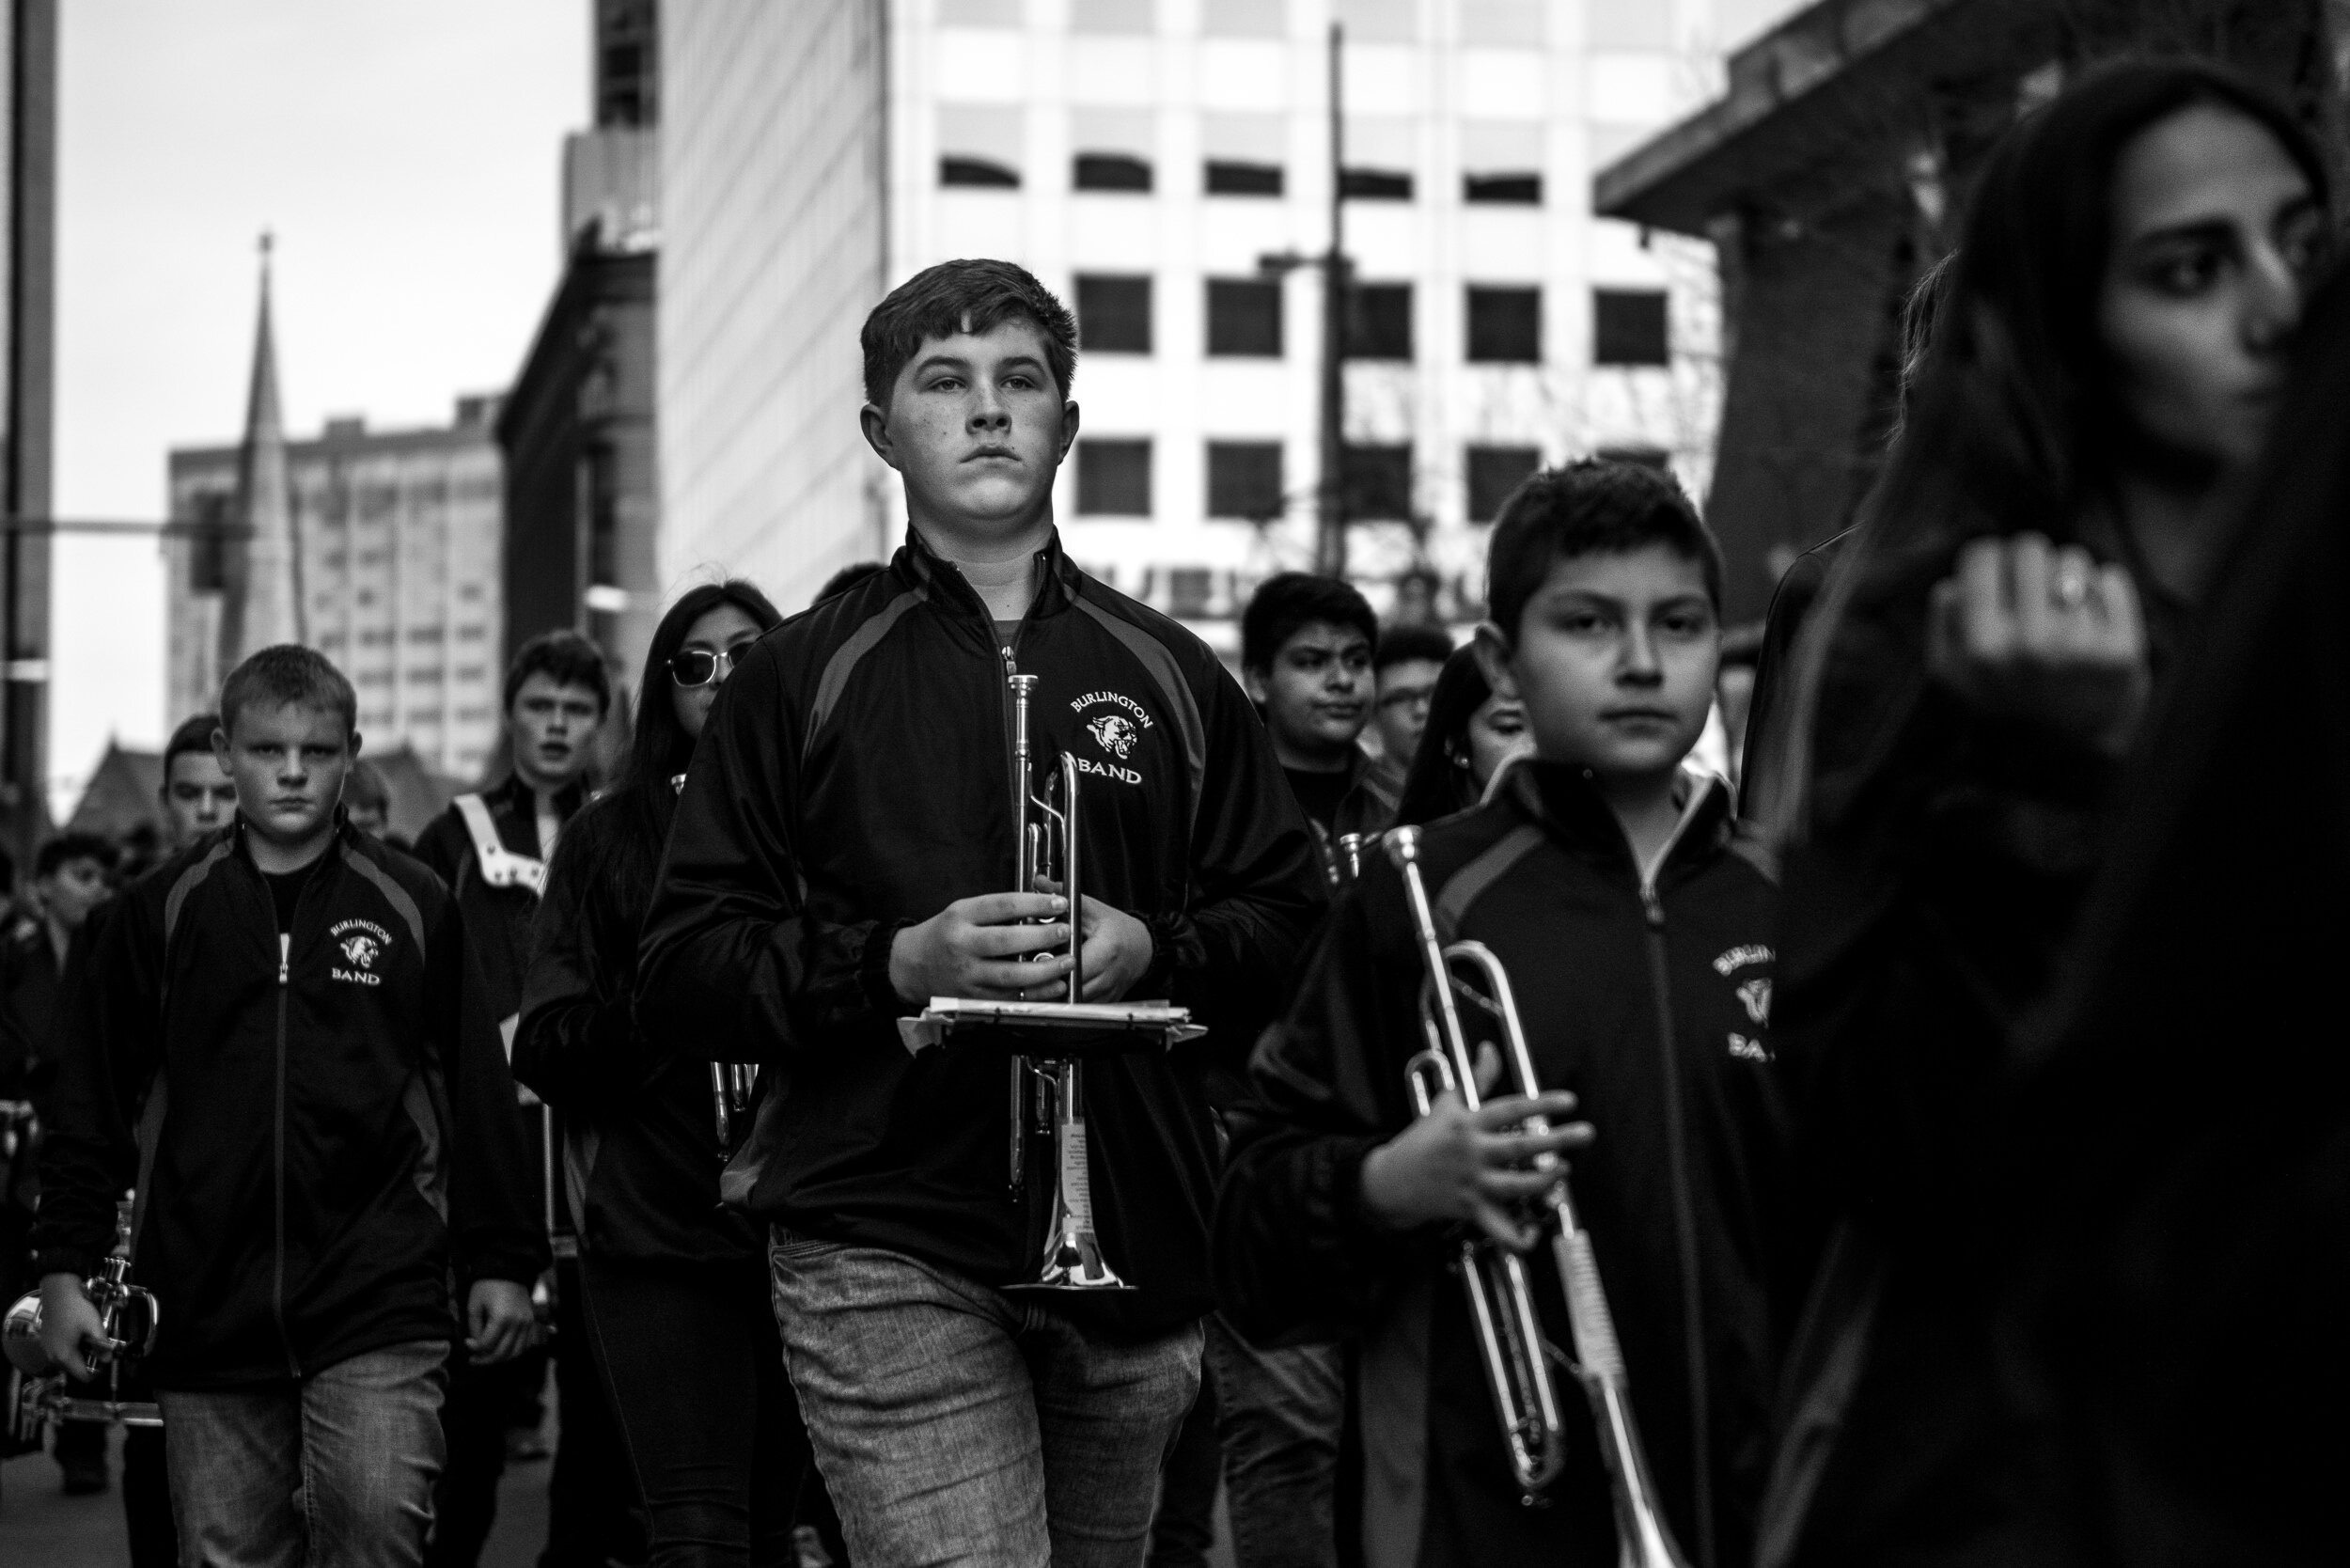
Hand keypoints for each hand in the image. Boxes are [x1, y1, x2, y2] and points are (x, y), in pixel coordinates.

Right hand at [36, 1272, 106, 1379]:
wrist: (57, 1292)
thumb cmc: (75, 1308)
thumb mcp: (94, 1325)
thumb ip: (102, 1344)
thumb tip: (108, 1359)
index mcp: (64, 1356)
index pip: (84, 1376)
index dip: (98, 1370)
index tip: (105, 1356)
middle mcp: (53, 1356)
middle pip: (76, 1369)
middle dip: (90, 1360)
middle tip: (98, 1343)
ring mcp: (48, 1349)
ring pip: (70, 1360)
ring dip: (82, 1353)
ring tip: (88, 1336)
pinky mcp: (47, 1342)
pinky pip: (62, 1352)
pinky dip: (73, 1347)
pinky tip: (79, 1333)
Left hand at [465, 1279, 536, 1364]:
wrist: (508, 1269)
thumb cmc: (488, 1286)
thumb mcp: (474, 1305)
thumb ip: (474, 1327)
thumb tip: (475, 1344)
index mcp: (502, 1318)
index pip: (487, 1344)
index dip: (473, 1348)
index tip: (466, 1343)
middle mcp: (517, 1324)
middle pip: (501, 1353)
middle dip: (485, 1359)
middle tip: (473, 1359)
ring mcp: (526, 1324)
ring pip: (515, 1353)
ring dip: (500, 1359)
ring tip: (487, 1357)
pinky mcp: (530, 1322)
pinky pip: (524, 1345)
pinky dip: (513, 1352)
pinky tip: (502, 1349)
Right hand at [888, 892, 1072, 1003]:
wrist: (911, 966)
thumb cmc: (944, 934)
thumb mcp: (963, 911)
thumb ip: (997, 910)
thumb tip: (1042, 908)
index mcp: (960, 917)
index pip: (1002, 906)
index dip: (1034, 904)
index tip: (1059, 903)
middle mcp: (962, 945)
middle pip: (1006, 941)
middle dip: (1041, 937)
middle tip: (1066, 932)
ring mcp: (966, 975)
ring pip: (1009, 975)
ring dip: (1043, 970)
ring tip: (1067, 962)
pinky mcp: (972, 998)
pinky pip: (1008, 998)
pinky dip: (1035, 994)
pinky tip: (1054, 986)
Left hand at [1034, 882, 1153, 1002]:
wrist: (1143, 948)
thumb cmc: (1118, 929)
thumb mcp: (1093, 909)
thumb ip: (1065, 898)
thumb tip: (1040, 884)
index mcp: (1107, 950)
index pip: (1076, 964)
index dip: (1054, 964)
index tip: (1037, 959)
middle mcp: (1109, 974)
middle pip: (1072, 987)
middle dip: (1049, 982)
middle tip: (1030, 973)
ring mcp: (1107, 992)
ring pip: (1074, 1002)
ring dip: (1055, 994)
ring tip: (1038, 982)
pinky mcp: (1104, 1002)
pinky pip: (1080, 1007)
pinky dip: (1065, 1000)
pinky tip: (1053, 990)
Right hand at [1360, 1046, 1592, 1250]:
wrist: (1392, 1180)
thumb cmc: (1423, 1138)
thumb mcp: (1447, 1103)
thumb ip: (1476, 1079)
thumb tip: (1490, 1050)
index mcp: (1467, 1123)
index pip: (1511, 1108)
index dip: (1543, 1103)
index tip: (1570, 1101)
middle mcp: (1472, 1153)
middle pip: (1521, 1147)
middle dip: (1558, 1140)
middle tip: (1586, 1133)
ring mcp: (1472, 1183)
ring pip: (1518, 1186)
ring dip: (1546, 1180)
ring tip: (1564, 1170)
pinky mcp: (1471, 1210)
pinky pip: (1501, 1229)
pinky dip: (1520, 1237)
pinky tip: (1535, 1234)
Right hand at [1926, 534, 2149, 756]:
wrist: (2061, 757)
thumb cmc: (2003, 704)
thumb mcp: (1951, 674)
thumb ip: (1944, 623)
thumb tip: (1956, 580)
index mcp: (1982, 647)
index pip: (1983, 555)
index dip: (1989, 559)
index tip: (1997, 573)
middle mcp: (2030, 644)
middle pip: (2029, 549)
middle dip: (2028, 564)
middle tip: (2032, 590)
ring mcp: (2079, 647)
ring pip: (2073, 561)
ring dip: (2067, 576)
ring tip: (2063, 606)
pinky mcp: (2122, 651)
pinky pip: (2112, 580)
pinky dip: (2104, 588)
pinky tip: (2093, 611)